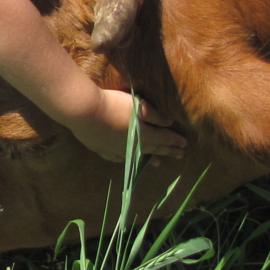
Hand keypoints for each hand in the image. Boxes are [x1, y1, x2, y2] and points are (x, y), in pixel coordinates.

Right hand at [70, 90, 187, 163]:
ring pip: (137, 156)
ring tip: (158, 163)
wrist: (84, 112)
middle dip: (167, 151)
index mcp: (145, 135)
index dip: (175, 140)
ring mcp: (116, 149)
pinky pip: (118, 157)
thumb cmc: (114, 105)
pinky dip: (126, 159)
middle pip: (154, 148)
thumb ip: (156, 115)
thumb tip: (170, 123)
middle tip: (179, 155)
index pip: (164, 138)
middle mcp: (133, 146)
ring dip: (149, 158)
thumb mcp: (139, 106)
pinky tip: (126, 159)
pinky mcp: (101, 148)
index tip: (185, 144)